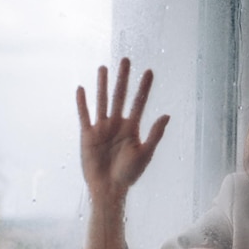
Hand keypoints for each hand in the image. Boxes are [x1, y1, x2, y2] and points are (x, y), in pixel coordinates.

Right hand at [76, 57, 169, 205]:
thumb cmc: (129, 174)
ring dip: (102, 85)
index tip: (149, 71)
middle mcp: (117, 123)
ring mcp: (102, 128)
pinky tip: (82, 89)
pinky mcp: (87, 135)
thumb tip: (167, 115)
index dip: (144, 87)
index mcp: (132, 127)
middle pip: (120, 96)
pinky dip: (82, 103)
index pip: (139, 102)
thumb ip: (155, 134)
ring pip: (102, 101)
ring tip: (104, 68)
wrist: (109, 188)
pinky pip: (85, 116)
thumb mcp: (145, 153)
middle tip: (126, 59)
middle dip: (123, 78)